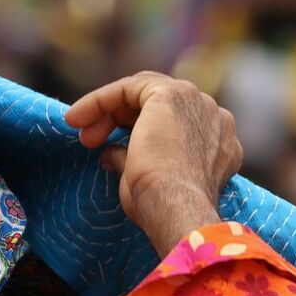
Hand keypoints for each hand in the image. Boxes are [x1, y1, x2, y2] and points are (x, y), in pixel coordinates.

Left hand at [64, 71, 242, 255]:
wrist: (175, 209)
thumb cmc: (163, 207)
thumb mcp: (145, 181)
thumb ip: (132, 159)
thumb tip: (110, 153)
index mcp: (217, 143)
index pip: (171, 123)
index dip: (133, 131)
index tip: (102, 147)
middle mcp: (214, 117)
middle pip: (157, 104)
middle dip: (118, 120)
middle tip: (88, 140)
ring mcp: (197, 102)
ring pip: (143, 93)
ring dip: (107, 110)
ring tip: (82, 133)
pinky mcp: (173, 94)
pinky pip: (130, 87)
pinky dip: (101, 99)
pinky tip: (77, 118)